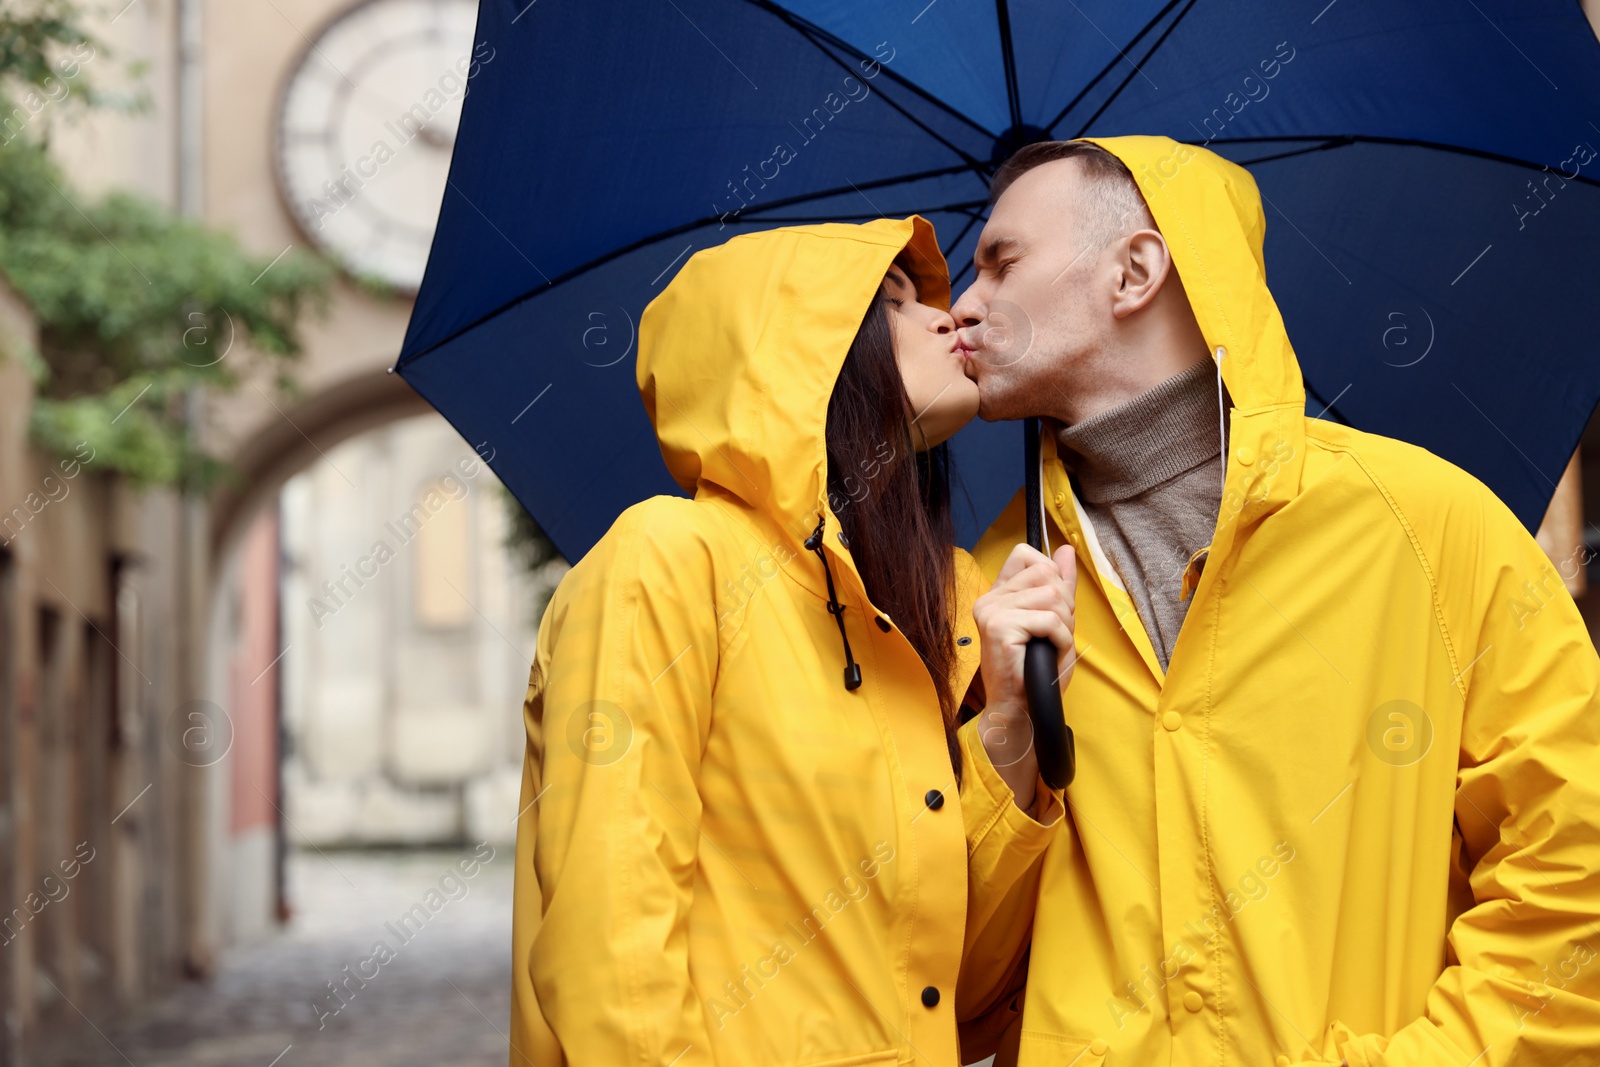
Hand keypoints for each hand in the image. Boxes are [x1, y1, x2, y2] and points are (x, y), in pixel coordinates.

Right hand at [971, 543, 1076, 810]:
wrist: (1019, 709)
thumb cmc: (1035, 671)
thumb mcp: (1053, 621)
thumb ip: (1059, 584)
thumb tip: (1066, 549)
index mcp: (997, 594)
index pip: (1027, 555)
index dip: (1050, 576)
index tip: (1051, 608)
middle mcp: (989, 599)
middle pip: (1046, 574)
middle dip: (1064, 605)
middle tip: (1055, 635)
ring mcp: (992, 611)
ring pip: (1052, 597)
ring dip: (1064, 626)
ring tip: (1051, 647)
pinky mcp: (999, 627)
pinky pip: (1050, 620)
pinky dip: (1061, 640)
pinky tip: (1049, 654)